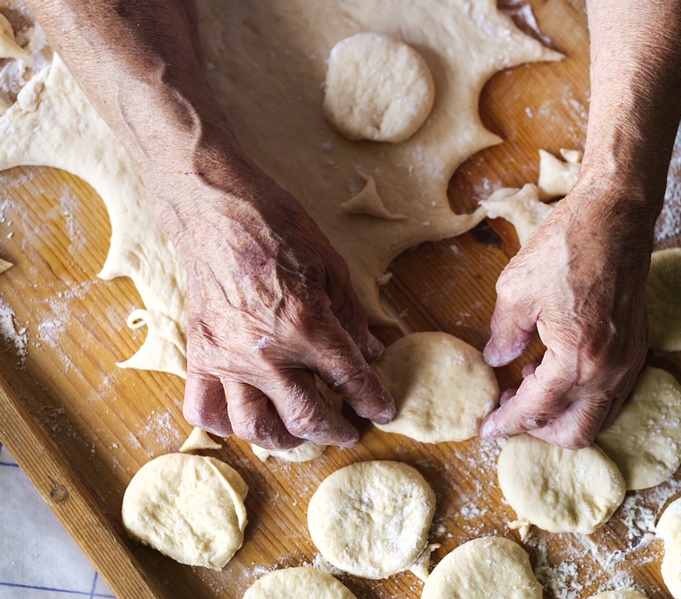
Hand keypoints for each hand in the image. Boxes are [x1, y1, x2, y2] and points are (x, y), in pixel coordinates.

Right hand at [153, 155, 393, 450]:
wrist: (217, 209)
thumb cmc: (279, 229)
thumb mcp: (332, 268)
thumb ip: (352, 318)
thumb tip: (371, 353)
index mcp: (306, 325)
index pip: (349, 380)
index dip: (372, 400)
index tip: (382, 410)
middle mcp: (265, 353)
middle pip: (306, 417)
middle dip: (335, 431)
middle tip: (347, 429)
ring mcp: (227, 358)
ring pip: (254, 426)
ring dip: (283, 440)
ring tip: (298, 434)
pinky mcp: (198, 354)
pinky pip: (203, 408)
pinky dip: (223, 424)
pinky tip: (245, 416)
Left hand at [479, 180, 652, 448]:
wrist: (617, 215)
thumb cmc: (567, 245)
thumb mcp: (516, 289)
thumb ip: (504, 334)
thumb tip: (498, 360)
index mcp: (577, 359)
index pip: (537, 411)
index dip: (506, 423)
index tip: (485, 428)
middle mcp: (610, 370)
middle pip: (575, 433)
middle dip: (538, 430)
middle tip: (509, 408)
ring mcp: (630, 361)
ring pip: (598, 417)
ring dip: (562, 413)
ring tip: (530, 382)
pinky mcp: (637, 347)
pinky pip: (612, 393)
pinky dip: (584, 395)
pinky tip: (557, 366)